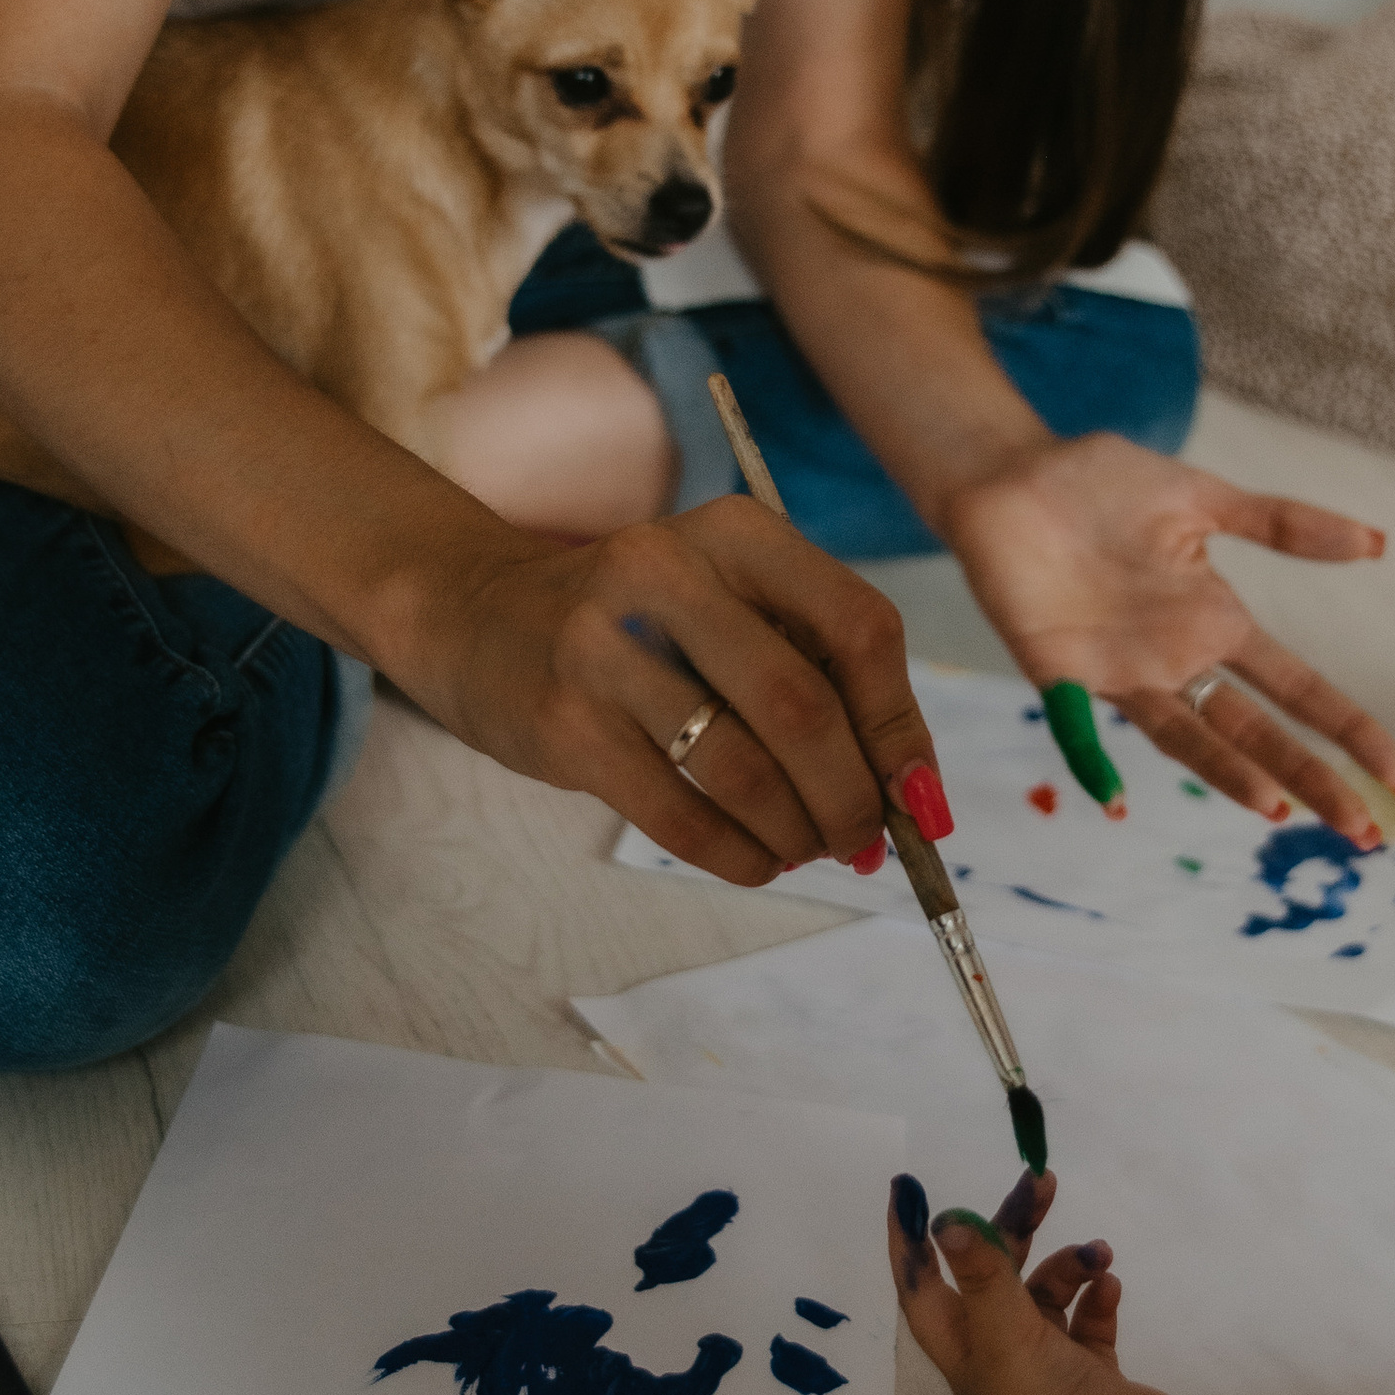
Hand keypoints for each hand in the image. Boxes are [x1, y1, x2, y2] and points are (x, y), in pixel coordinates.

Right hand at [409, 495, 936, 885]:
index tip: (917, 797)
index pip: (857, 626)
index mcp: (736, 533)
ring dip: (794, 832)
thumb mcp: (730, 605)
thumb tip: (912, 794)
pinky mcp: (565, 722)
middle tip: (860, 841)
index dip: (900, 725)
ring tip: (803, 850)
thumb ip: (819, 675)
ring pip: (742, 768)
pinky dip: (735, 855)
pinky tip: (752, 861)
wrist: (477, 616)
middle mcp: (669, 572)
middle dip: (850, 795)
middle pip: (802, 706)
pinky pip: (676, 814)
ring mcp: (606, 648)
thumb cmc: (640, 626)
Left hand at [886, 1166, 1199, 1394]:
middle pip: (993, 1272)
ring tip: (1098, 1255)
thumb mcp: (1005, 1335)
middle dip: (1014, 1226)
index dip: (910, 1241)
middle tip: (1041, 1181)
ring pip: (1047, 1290)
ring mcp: (1047, 1361)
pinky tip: (1109, 1287)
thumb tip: (945, 1222)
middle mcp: (997, 1353)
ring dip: (1070, 1264)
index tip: (906, 1189)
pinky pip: (1088, 1316)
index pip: (921, 1286)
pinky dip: (1096, 1296)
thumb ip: (982, 1275)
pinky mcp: (1092, 1368)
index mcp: (963, 1350)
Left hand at [940, 432, 1394, 843]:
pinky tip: (1114, 800)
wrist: (1011, 474)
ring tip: (1275, 808)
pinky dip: (1091, 759)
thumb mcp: (1203, 498)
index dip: (1349, 731)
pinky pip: (1076, 725)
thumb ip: (1282, 524)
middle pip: (1255, 730)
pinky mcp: (1057, 671)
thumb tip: (1376, 542)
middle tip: (1362, 832)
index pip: (1299, 688)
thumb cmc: (1100, 485)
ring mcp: (1119, 672)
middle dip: (1309, 776)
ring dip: (1228, 773)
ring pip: (1185, 738)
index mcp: (1216, 622)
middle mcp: (1176, 660)